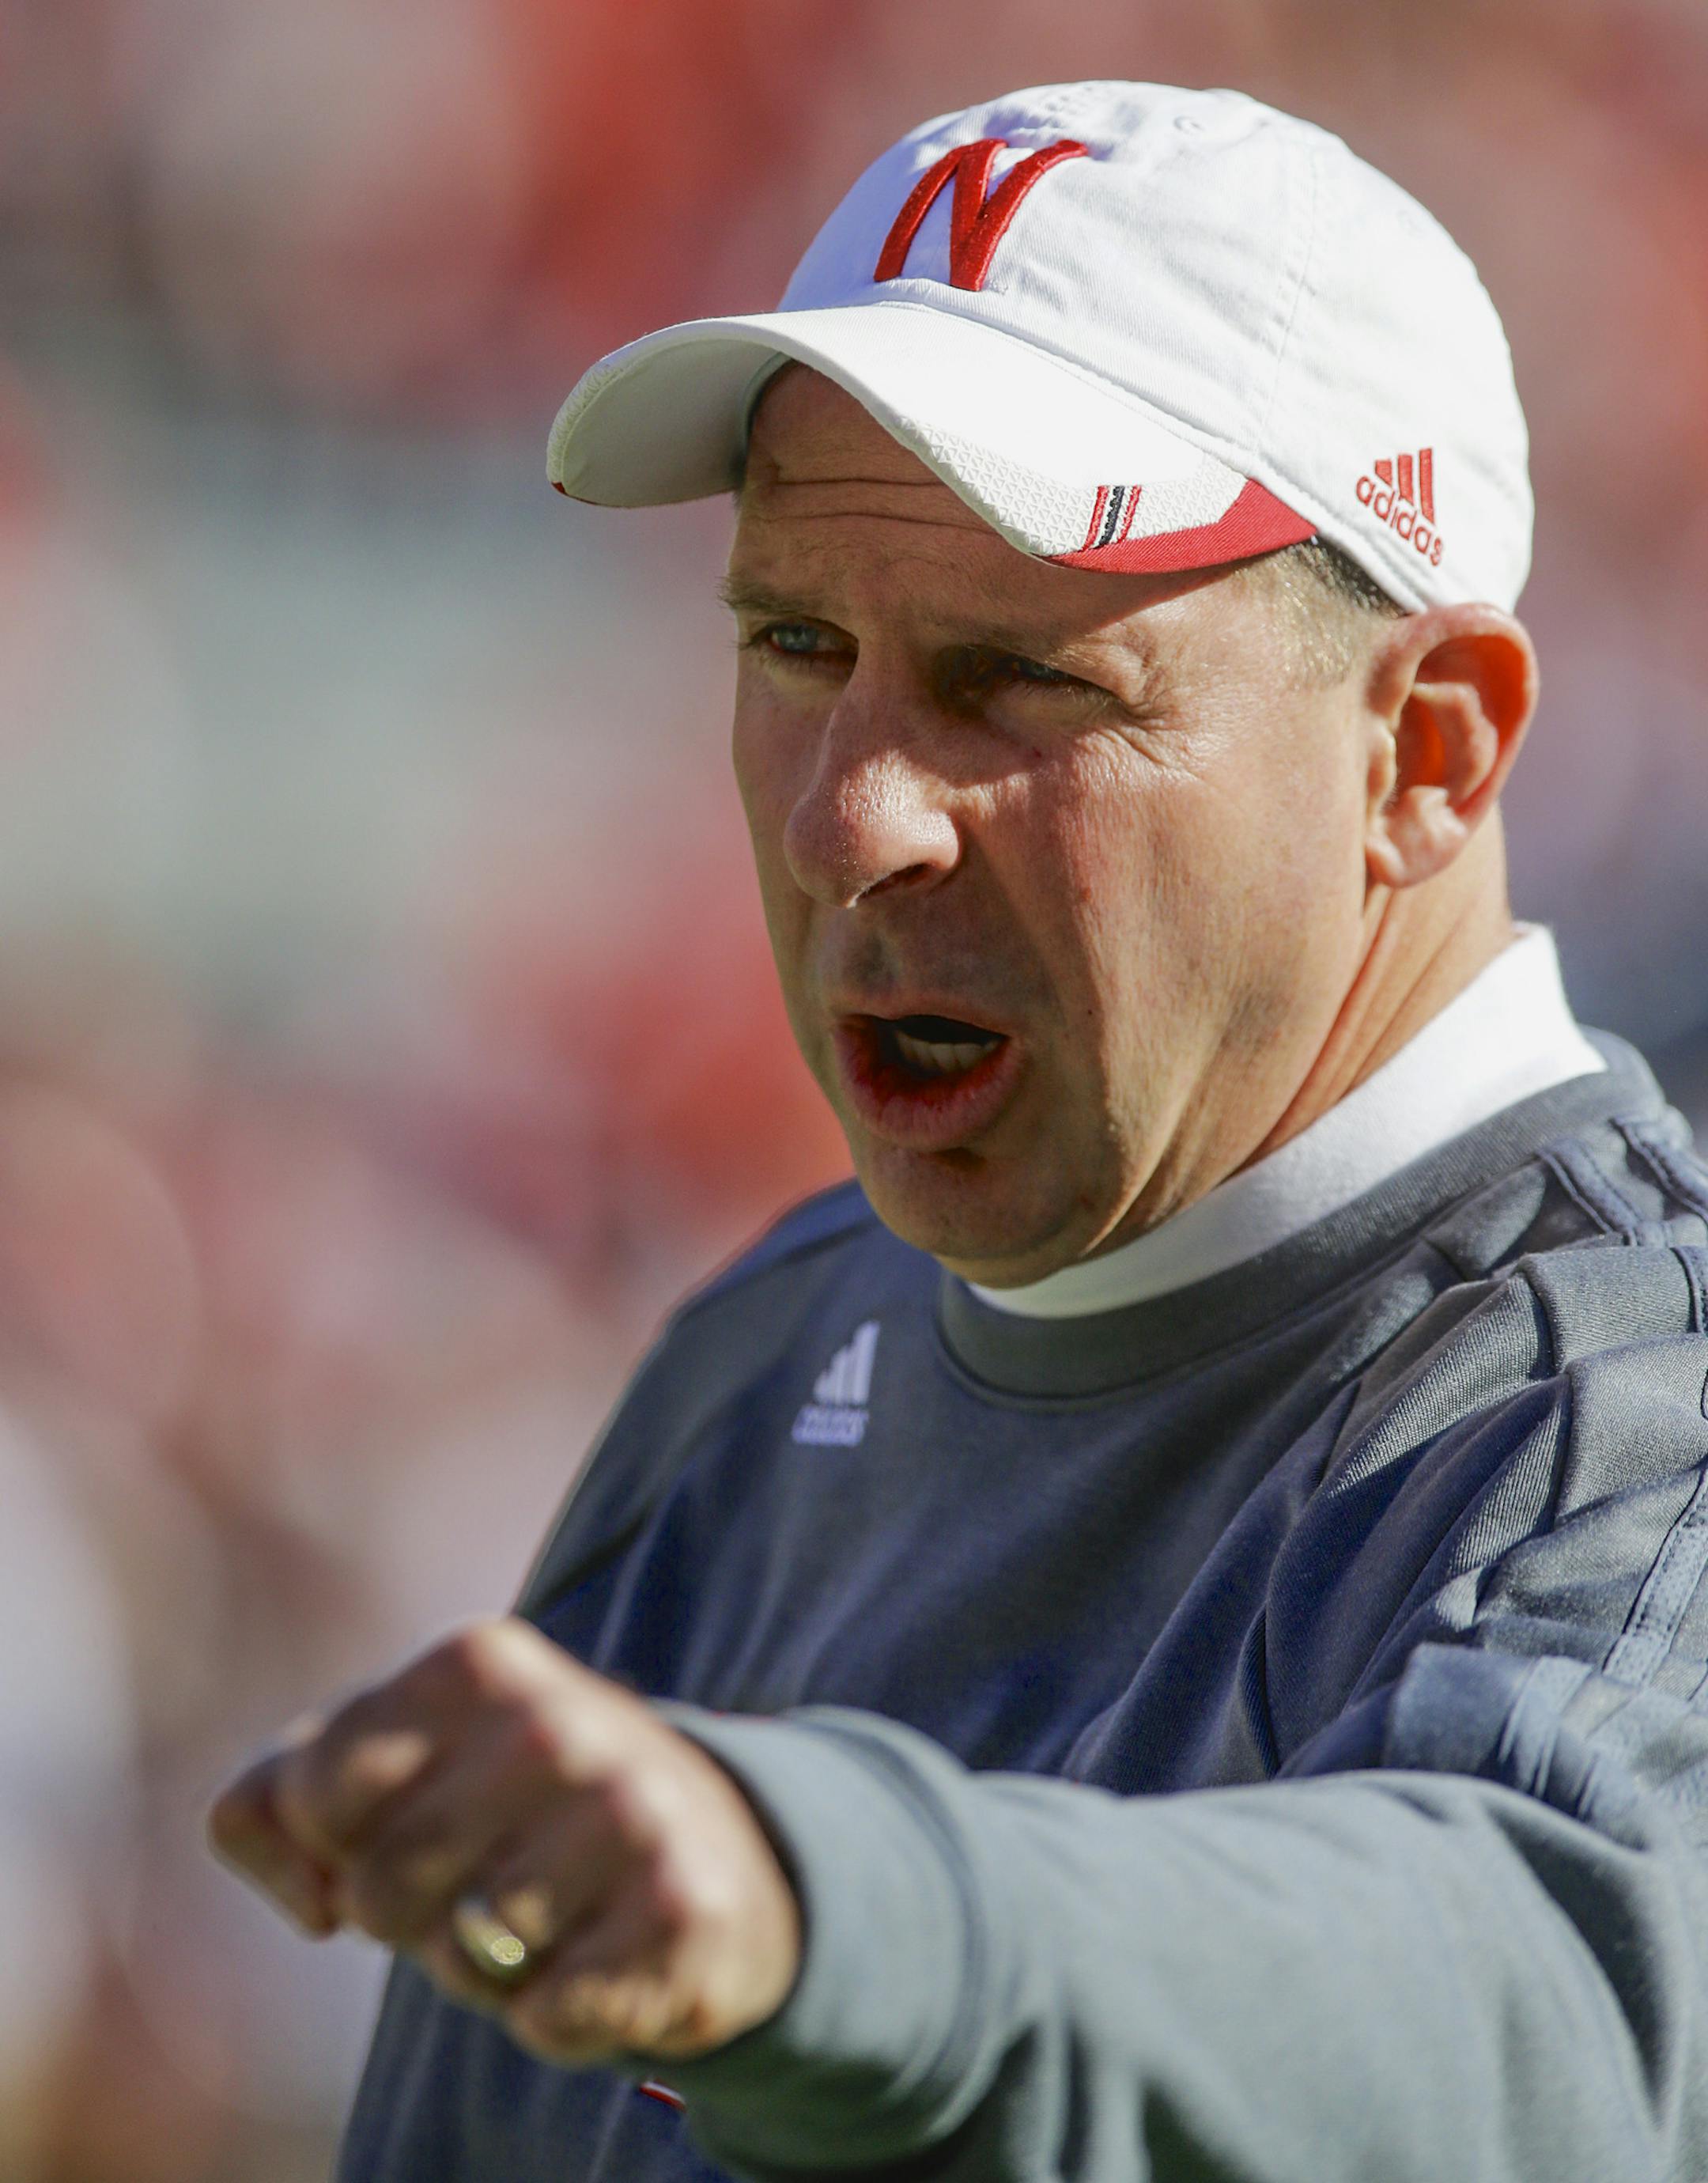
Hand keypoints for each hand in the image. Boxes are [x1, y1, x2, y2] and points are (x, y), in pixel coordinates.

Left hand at [207, 1618, 801, 2062]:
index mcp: (476, 1661)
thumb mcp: (385, 1766)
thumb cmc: (504, 1805)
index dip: (339, 1840)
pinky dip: (559, 2013)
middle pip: (379, 1894)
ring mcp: (628, 1812)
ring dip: (490, 1969)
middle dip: (414, 1917)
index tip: (405, 1817)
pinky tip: (604, 1952)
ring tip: (551, 1912)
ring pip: (465, 1962)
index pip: (314, 1793)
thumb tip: (315, 1899)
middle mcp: (556, 1722)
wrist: (710, 1842)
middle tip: (484, 1877)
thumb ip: (272, 1804)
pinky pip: (546, 2018)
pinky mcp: (681, 1911)